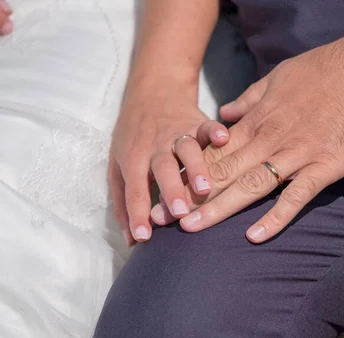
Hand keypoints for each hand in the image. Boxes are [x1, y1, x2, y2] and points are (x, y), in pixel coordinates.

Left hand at [108, 86, 228, 245]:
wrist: (152, 90)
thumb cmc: (133, 135)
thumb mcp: (118, 165)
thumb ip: (123, 203)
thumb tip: (131, 241)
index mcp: (134, 160)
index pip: (134, 190)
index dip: (137, 213)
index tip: (143, 238)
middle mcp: (155, 148)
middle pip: (162, 170)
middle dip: (171, 191)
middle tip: (180, 212)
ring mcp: (177, 134)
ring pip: (186, 151)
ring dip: (196, 168)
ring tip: (206, 187)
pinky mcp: (197, 122)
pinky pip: (207, 126)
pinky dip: (215, 131)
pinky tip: (224, 138)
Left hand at [159, 33, 343, 240]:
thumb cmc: (323, 71)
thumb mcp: (277, 77)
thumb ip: (249, 99)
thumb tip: (224, 115)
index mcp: (258, 120)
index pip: (215, 152)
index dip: (187, 173)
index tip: (166, 190)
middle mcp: (271, 139)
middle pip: (224, 172)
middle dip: (191, 196)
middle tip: (162, 218)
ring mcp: (297, 155)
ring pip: (251, 185)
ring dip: (220, 208)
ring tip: (192, 229)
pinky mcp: (325, 167)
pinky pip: (297, 197)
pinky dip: (276, 216)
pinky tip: (254, 236)